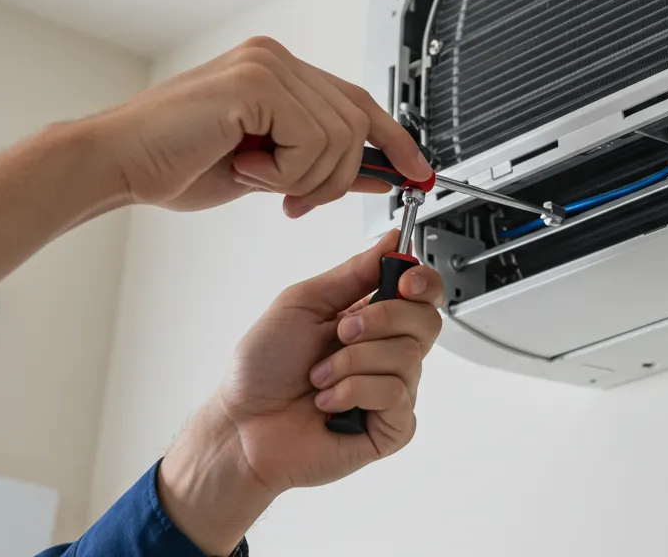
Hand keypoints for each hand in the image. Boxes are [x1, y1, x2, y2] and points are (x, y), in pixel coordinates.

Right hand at [94, 36, 431, 216]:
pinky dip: (284, 171)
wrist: (118, 165)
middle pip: (356, 124)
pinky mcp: (255, 83)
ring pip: (338, 137)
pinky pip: (309, 141)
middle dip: (336, 178)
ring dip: (304, 178)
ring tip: (256, 178)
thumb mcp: (270, 170)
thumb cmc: (176, 164)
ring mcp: (266, 65)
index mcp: (278, 71)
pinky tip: (244, 166)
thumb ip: (319, 164)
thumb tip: (377, 173)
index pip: (359, 101)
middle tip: (293, 200)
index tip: (417, 172)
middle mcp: (276, 59)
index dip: (394, 140)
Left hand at [158, 231, 443, 553]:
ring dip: (353, 362)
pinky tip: (329, 402)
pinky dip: (355, 391)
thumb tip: (392, 240)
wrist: (240, 426)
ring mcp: (392, 390)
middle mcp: (386, 352)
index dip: (423, 282)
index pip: (423, 293)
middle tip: (342, 332)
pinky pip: (396, 395)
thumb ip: (354, 271)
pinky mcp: (392, 426)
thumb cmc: (261, 370)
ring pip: (408, 357)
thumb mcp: (303, 303)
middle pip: (427, 321)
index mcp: (370, 319)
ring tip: (320, 377)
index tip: (404, 281)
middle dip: (381, 320)